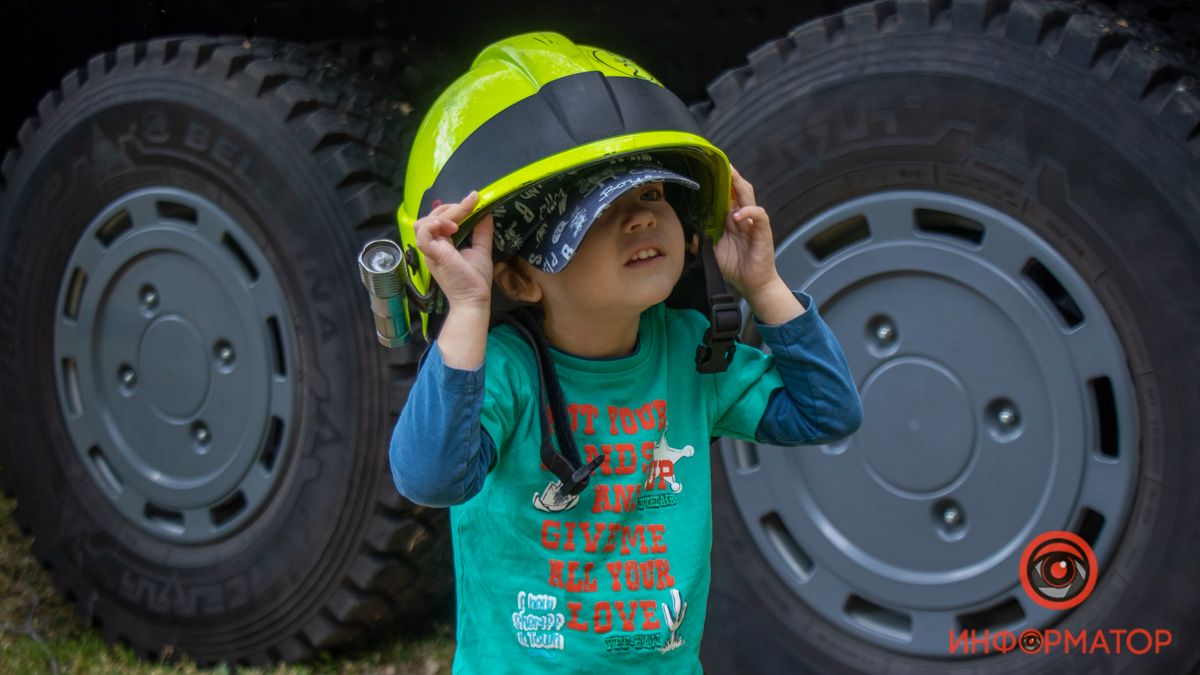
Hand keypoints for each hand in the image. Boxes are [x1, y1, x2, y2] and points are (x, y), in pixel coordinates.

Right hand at [414, 191, 493, 308]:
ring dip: (441, 216)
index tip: (473, 198)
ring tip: (458, 223)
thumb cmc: (475, 280)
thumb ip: (481, 231)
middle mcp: (432, 247)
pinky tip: (451, 228)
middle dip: (449, 208)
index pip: (438, 219)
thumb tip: (486, 212)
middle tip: (468, 208)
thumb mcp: (480, 249)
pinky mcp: (432, 256)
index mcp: (441, 245)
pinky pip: (422, 236)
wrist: (474, 299)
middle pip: (429, 217)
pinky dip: (433, 226)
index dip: (454, 207)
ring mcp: (430, 252)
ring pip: (422, 223)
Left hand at [691, 166, 803, 323]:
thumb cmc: (735, 266)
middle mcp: (742, 217)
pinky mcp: (763, 231)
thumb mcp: (713, 252)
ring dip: (739, 186)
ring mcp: (753, 222)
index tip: (708, 171)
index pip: (726, 196)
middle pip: (738, 190)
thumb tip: (689, 236)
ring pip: (749, 196)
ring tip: (731, 176)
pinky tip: (738, 215)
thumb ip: (702, 242)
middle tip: (721, 164)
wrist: (752, 283)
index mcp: (730, 219)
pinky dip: (749, 212)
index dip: (719, 184)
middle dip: (730, 176)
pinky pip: (759, 215)